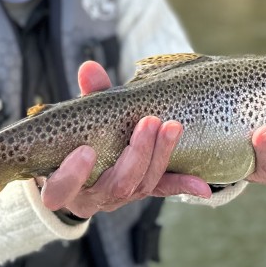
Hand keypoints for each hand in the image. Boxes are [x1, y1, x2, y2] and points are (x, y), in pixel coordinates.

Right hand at [40, 61, 211, 218]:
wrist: (82, 170)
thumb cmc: (74, 140)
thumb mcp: (77, 120)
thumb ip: (86, 97)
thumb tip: (89, 68)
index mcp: (63, 185)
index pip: (62, 189)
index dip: (73, 175)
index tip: (87, 150)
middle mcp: (92, 198)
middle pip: (116, 186)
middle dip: (136, 155)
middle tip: (148, 122)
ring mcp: (118, 198)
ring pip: (141, 186)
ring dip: (159, 156)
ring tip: (171, 127)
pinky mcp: (140, 192)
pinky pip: (162, 190)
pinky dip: (182, 185)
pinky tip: (203, 187)